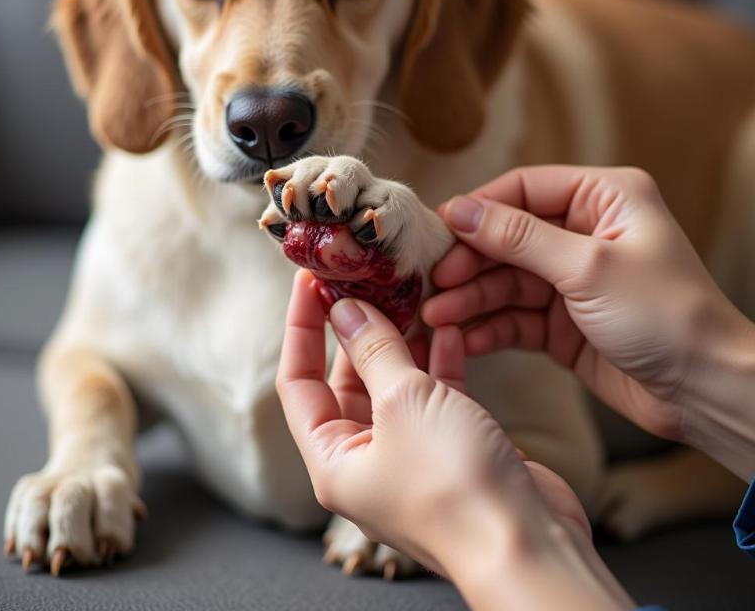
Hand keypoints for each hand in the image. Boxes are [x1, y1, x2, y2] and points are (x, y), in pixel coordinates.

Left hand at [277, 270, 630, 609]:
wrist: (528, 545)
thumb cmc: (454, 484)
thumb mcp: (404, 402)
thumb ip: (373, 350)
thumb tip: (344, 309)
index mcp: (333, 459)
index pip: (297, 381)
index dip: (301, 328)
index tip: (310, 282)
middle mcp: (365, 459)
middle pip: (346, 380)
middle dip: (356, 330)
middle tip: (365, 280)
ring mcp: (410, 455)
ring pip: (394, 384)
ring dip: (401, 341)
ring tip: (407, 294)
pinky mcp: (451, 448)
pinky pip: (434, 396)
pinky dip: (439, 362)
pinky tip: (448, 328)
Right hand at [423, 165, 754, 479]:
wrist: (705, 392)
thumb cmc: (668, 315)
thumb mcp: (588, 266)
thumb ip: (518, 237)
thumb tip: (460, 209)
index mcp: (603, 199)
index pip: (523, 190)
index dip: (478, 209)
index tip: (439, 231)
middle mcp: (584, 233)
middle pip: (506, 237)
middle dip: (468, 262)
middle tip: (433, 283)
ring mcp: (571, 280)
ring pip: (504, 281)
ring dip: (470, 299)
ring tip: (435, 316)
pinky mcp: (561, 322)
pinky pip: (514, 317)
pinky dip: (487, 327)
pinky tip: (462, 338)